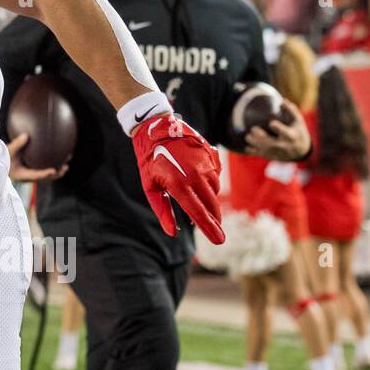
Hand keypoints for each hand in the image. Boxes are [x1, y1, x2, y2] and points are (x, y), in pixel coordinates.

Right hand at [6, 132, 68, 181]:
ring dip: (55, 173)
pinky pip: (42, 171)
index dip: (44, 174)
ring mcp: (29, 176)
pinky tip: (56, 161)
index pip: (35, 175)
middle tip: (64, 168)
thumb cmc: (2, 159)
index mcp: (22, 175)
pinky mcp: (30, 172)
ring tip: (65, 167)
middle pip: (44, 178)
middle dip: (55, 174)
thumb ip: (17, 144)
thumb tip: (26, 135)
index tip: (53, 170)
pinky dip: (50, 168)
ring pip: (45, 176)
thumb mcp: (8, 151)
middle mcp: (27, 177)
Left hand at [132, 113, 223, 243]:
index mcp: (178, 184)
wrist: (157, 128)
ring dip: (209, 200)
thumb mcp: (150, 186)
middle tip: (215, 230)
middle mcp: (195, 175)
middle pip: (211, 205)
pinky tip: (198, 181)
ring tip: (199, 202)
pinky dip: (209, 184)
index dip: (209, 228)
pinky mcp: (211, 156)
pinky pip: (215, 176)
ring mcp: (205, 164)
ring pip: (214, 191)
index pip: (198, 212)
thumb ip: (162, 210)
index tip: (219, 241)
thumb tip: (171, 232)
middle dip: (214, 220)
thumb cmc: (150, 160)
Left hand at [244, 99, 311, 161]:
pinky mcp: (271, 156)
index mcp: (291, 135)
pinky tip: (247, 145)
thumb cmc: (298, 132)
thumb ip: (291, 111)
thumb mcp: (299, 122)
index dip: (277, 127)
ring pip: (262, 149)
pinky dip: (251, 149)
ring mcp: (277, 152)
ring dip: (252, 142)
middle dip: (259, 136)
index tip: (271, 123)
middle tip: (254, 129)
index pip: (284, 132)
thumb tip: (283, 100)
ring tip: (248, 136)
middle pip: (269, 142)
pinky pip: (259, 154)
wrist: (302, 151)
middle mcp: (284, 145)